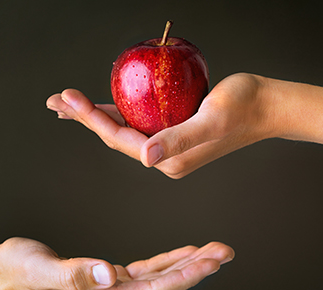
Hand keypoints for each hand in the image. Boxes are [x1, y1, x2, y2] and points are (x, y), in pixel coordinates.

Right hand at [0, 238, 233, 289]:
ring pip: (158, 281)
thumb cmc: (18, 273)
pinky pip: (144, 275)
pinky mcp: (105, 282)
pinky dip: (165, 264)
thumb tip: (108, 273)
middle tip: (224, 253)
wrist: (0, 279)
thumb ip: (75, 273)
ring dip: (186, 267)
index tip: (209, 263)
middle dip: (196, 271)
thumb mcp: (42, 270)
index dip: (183, 278)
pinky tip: (181, 255)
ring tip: (213, 252)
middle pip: (163, 288)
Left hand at [47, 73, 276, 178]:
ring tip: (69, 104)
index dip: (92, 118)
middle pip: (116, 137)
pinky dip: (118, 113)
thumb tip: (148, 158)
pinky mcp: (174, 134)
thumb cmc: (244, 106)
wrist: (267, 107)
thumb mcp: (211, 119)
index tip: (68, 97)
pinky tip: (104, 106)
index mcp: (169, 159)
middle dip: (85, 118)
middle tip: (56, 101)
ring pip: (124, 131)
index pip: (121, 139)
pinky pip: (139, 124)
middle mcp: (165, 158)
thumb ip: (179, 138)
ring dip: (96, 116)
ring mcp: (169, 148)